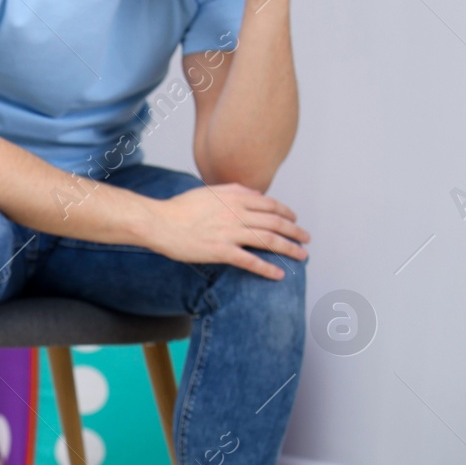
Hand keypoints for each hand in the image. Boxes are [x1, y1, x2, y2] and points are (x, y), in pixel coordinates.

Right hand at [146, 184, 308, 280]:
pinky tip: (278, 274)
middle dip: (295, 231)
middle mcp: (237, 214)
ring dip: (289, 249)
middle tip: (306, 239)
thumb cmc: (180, 208)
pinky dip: (267, 268)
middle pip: (275, 223)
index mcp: (236, 198)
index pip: (270, 205)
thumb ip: (234, 190)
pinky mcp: (220, 251)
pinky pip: (250, 261)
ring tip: (301, 256)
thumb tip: (254, 194)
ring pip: (268, 241)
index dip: (286, 213)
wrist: (159, 222)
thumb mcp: (210, 191)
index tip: (294, 220)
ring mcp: (230, 233)